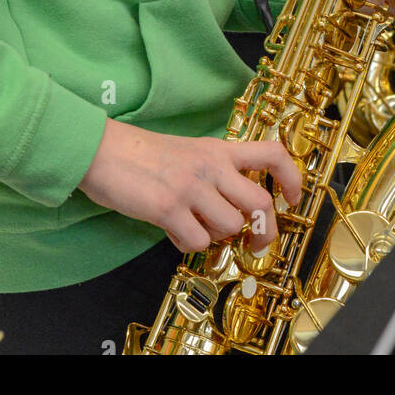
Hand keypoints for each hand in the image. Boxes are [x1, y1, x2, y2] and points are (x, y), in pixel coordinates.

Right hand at [78, 122, 301, 254]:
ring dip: (216, 237)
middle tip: (254, 244)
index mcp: (219, 149)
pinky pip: (197, 242)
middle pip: (261, 204)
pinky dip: (187, 244)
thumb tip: (235, 210)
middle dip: (265, 233)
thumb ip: (215, 173)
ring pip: (230, 227)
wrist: (102, 150)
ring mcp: (192, 187)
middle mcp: (211, 166)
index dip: (292, 178)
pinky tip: (172, 230)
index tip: (291, 199)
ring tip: (194, 225)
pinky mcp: (169, 208)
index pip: (272, 153)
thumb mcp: (189, 151)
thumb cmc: (142, 154)